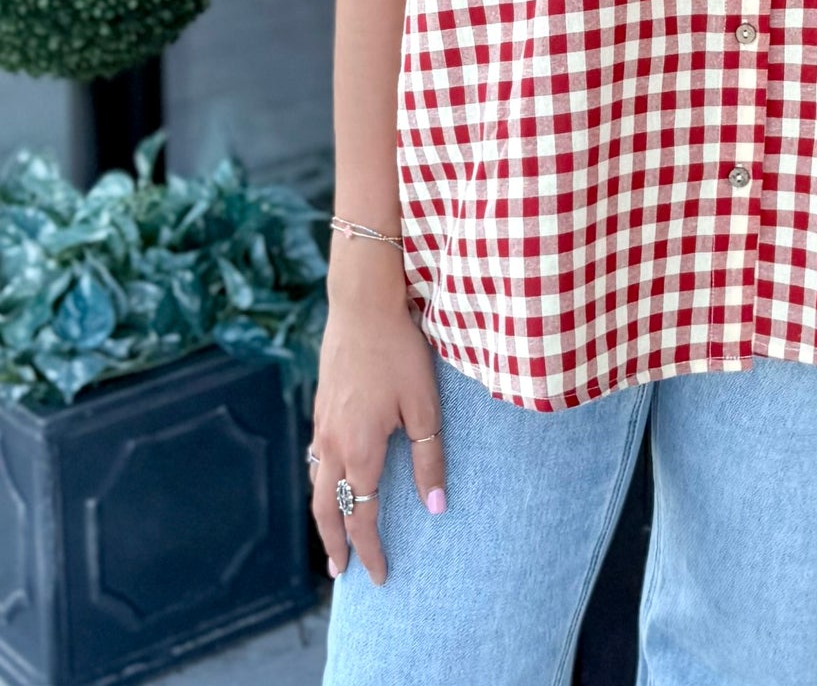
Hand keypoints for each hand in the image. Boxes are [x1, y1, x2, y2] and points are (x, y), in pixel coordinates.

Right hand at [310, 254, 446, 584]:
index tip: (380, 576)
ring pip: (317, 483)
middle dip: (335, 543)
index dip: (371, 549)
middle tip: (341, 572)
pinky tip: (328, 478)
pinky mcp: (321, 405)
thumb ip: (429, 459)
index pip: (361, 516)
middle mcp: (333, 443)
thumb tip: (436, 508)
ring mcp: (322, 423)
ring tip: (332, 534)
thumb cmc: (400, 352)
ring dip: (324, 514)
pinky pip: (315, 456)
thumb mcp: (425, 406)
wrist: (363, 304)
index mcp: (360, 450)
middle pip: (327, 509)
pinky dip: (321, 480)